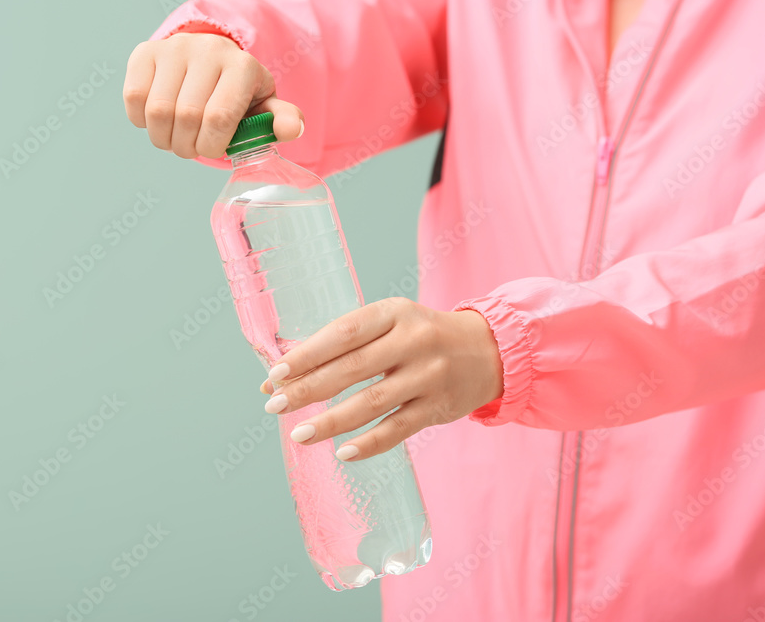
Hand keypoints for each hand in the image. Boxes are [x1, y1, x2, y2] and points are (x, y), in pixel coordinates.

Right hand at [123, 32, 304, 158]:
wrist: (209, 59)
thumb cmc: (237, 92)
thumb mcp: (263, 105)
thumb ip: (280, 119)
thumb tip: (291, 129)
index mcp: (242, 66)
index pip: (219, 118)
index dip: (210, 145)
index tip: (212, 149)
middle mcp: (208, 50)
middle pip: (186, 117)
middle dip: (186, 146)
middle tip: (191, 148)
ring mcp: (174, 48)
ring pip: (157, 111)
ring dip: (164, 138)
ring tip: (175, 138)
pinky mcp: (146, 52)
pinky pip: (134, 98)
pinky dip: (142, 121)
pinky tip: (158, 120)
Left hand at [259, 297, 503, 460]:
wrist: (489, 351)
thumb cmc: (422, 336)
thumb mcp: (390, 323)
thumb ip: (343, 345)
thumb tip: (281, 378)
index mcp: (394, 312)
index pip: (344, 332)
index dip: (307, 354)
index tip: (276, 373)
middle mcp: (414, 341)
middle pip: (353, 368)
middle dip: (309, 389)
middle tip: (275, 406)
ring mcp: (429, 375)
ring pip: (373, 402)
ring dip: (332, 421)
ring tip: (300, 434)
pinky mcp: (439, 407)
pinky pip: (398, 429)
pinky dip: (369, 443)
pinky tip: (342, 452)